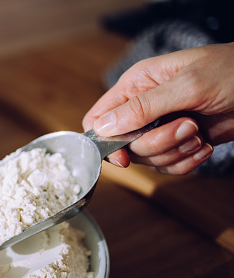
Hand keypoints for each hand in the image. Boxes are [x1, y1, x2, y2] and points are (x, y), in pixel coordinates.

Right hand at [83, 42, 233, 173]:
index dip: (104, 141)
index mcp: (136, 85)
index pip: (98, 119)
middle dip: (157, 143)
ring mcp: (160, 127)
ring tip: (199, 131)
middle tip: (187, 126)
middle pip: (125, 145)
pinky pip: (167, 166)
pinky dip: (187, 162)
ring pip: (147, 158)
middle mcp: (142, 108)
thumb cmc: (231, 71)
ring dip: (176, 151)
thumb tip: (102, 127)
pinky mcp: (177, 143)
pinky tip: (205, 146)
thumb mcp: (186, 86)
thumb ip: (142, 107)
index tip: (124, 155)